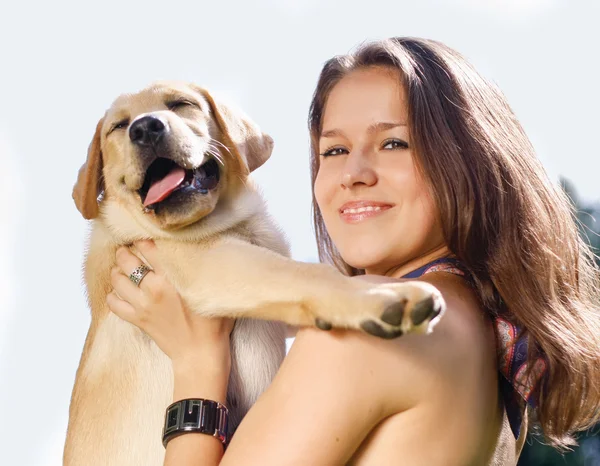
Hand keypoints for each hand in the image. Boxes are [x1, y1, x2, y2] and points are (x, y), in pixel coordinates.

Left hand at [107, 240, 234, 371]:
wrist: (200, 353)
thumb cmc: (213, 322)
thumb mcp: (214, 289)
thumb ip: (206, 267)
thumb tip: (208, 246)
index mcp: (172, 278)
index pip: (148, 248)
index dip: (143, 238)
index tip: (144, 235)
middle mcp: (153, 289)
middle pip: (127, 261)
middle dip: (124, 251)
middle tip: (128, 247)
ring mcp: (142, 305)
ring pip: (117, 280)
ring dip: (117, 271)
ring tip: (122, 266)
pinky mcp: (137, 320)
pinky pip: (114, 303)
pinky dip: (113, 295)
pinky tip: (120, 291)